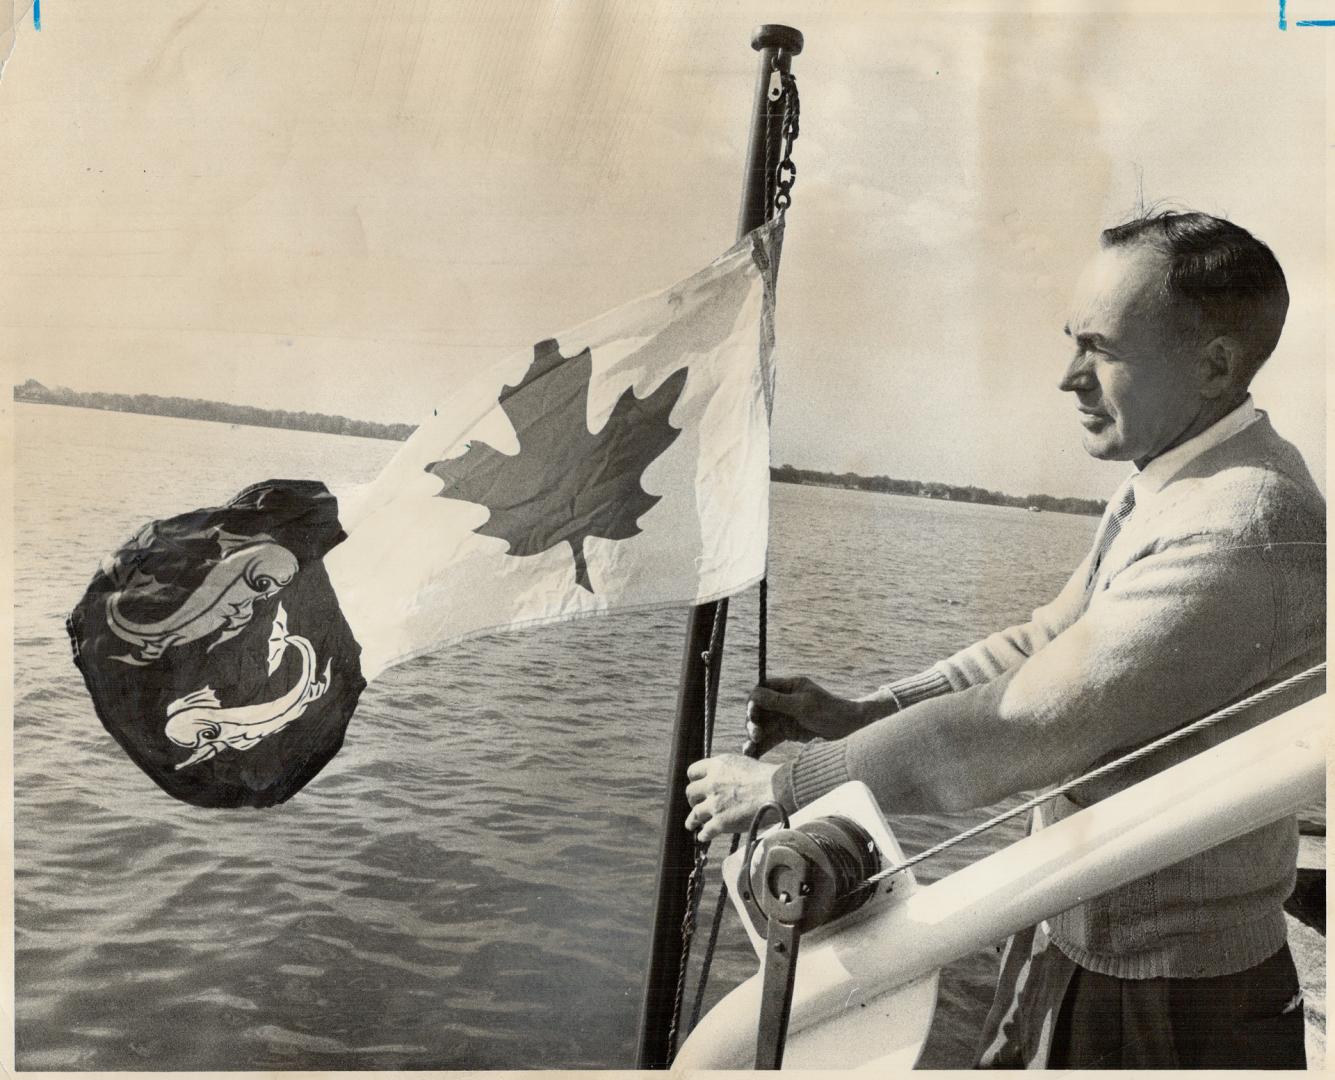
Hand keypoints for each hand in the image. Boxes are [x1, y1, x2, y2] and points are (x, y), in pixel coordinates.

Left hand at [684, 754, 781, 842]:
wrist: (777, 790)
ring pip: (694, 814)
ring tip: (691, 824)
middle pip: (690, 792)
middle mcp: (712, 783)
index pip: (693, 771)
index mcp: (717, 765)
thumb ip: (727, 771)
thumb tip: (723, 779)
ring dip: (692, 820)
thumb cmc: (767, 776)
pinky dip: (704, 835)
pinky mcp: (721, 822)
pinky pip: (705, 831)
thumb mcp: (742, 763)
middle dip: (693, 799)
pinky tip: (704, 836)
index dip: (694, 780)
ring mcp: (715, 803)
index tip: (697, 786)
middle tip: (696, 804)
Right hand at [746, 675, 873, 755]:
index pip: (762, 691)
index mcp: (788, 687)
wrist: (851, 730)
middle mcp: (783, 701)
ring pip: (763, 727)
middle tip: (756, 734)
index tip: (753, 714)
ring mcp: (785, 718)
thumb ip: (777, 701)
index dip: (753, 703)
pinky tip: (753, 755)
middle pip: (759, 711)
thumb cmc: (830, 712)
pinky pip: (770, 739)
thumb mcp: (803, 705)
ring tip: (748, 750)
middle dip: (753, 723)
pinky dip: (761, 747)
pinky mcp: (788, 734)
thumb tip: (754, 695)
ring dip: (753, 738)